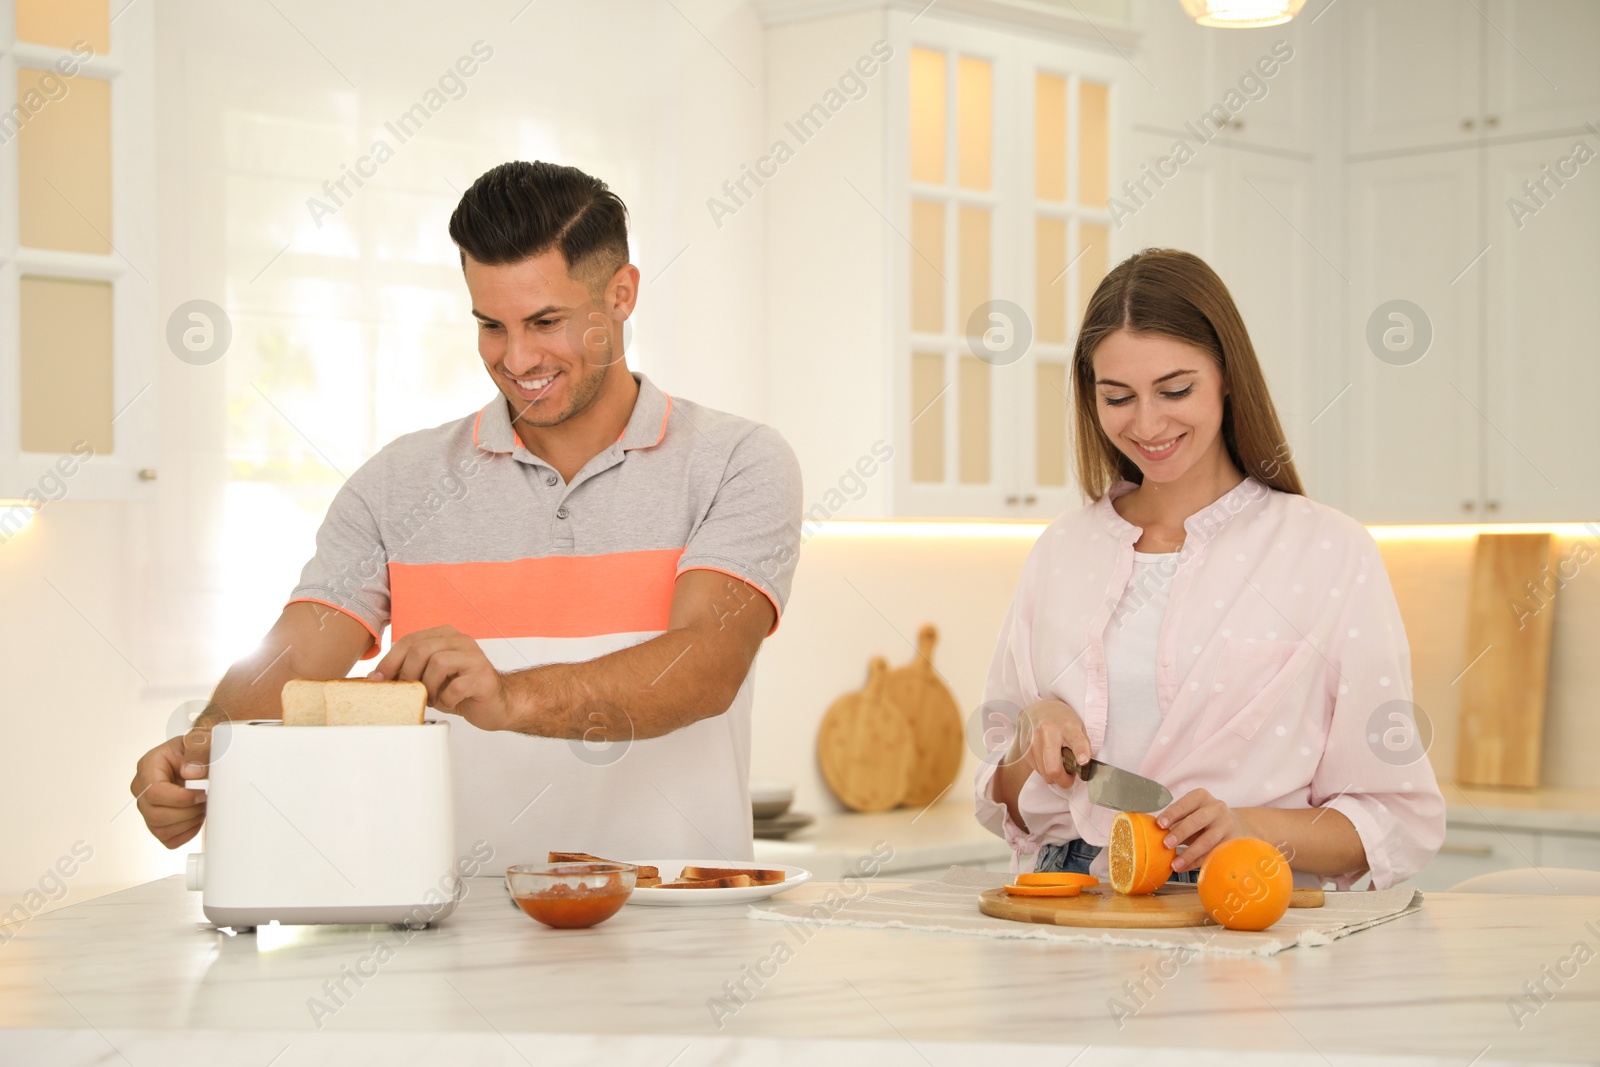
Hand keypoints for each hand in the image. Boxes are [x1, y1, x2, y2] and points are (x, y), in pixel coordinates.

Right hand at [130, 720, 214, 848]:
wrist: (198, 757)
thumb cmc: (196, 749)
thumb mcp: (200, 742)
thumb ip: (198, 751)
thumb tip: (190, 773)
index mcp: (148, 766)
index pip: (154, 793)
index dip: (181, 799)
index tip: (202, 794)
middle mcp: (141, 788)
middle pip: (155, 815)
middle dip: (187, 813)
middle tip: (205, 802)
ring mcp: (147, 807)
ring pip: (160, 830)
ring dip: (188, 824)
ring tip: (202, 809)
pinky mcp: (156, 822)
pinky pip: (167, 840)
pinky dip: (186, 834)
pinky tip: (196, 820)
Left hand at [369, 626, 513, 730]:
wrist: (496, 704)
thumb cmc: (461, 691)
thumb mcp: (431, 677)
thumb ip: (411, 671)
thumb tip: (377, 678)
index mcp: (445, 636)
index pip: (410, 640)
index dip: (390, 660)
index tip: (378, 679)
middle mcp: (461, 641)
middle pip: (422, 649)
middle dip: (408, 674)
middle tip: (409, 692)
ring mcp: (474, 657)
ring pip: (438, 663)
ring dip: (428, 687)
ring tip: (432, 698)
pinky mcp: (483, 677)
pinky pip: (456, 686)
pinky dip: (446, 699)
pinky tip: (449, 703)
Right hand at [1012, 699, 1092, 790]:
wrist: (1038, 710)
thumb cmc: (1062, 720)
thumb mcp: (1078, 726)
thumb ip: (1083, 745)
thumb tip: (1086, 767)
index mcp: (1067, 726)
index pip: (1075, 740)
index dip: (1081, 752)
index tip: (1084, 761)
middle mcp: (1048, 732)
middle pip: (1053, 768)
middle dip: (1064, 781)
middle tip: (1070, 779)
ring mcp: (1033, 741)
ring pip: (1045, 773)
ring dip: (1055, 776)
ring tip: (1060, 765)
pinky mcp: (1024, 748)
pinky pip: (1037, 770)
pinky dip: (1045, 770)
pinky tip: (1049, 760)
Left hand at [1157, 788, 1251, 871]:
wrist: (1234, 825)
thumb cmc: (1201, 818)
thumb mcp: (1190, 812)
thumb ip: (1174, 819)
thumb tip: (1148, 830)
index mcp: (1201, 797)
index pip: (1185, 804)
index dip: (1172, 814)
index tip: (1159, 824)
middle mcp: (1216, 808)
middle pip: (1197, 820)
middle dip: (1180, 833)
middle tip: (1165, 844)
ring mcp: (1226, 826)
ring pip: (1207, 841)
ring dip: (1189, 854)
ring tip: (1174, 864)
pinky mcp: (1232, 843)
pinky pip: (1212, 855)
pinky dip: (1196, 863)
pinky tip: (1184, 868)